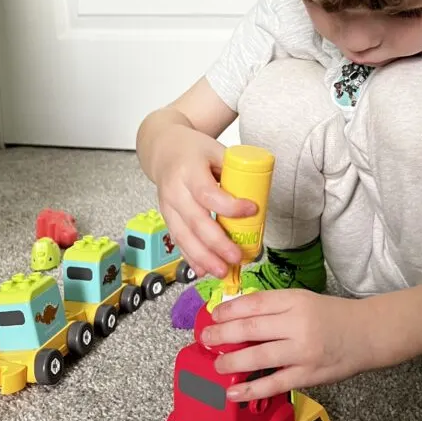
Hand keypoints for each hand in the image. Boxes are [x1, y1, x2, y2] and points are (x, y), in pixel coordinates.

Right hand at [152, 127, 255, 278]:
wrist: (163, 149)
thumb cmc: (193, 150)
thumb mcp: (215, 150)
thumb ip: (235, 170)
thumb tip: (258, 194)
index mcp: (189, 171)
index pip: (208, 193)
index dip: (230, 205)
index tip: (252, 209)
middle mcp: (175, 190)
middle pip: (195, 221)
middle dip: (217, 243)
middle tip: (236, 256)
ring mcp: (168, 207)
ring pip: (184, 236)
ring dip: (204, 257)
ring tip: (222, 271)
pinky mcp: (167, 218)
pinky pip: (179, 241)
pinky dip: (191, 258)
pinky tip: (203, 270)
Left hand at [201, 290, 372, 399]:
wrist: (367, 334)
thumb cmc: (332, 316)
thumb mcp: (304, 300)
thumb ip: (274, 307)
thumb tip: (237, 314)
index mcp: (295, 301)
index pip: (254, 304)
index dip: (229, 310)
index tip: (214, 316)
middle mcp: (297, 324)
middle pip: (251, 328)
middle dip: (223, 335)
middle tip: (206, 339)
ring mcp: (302, 351)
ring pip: (258, 356)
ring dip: (232, 362)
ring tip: (217, 365)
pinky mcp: (307, 375)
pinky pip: (273, 384)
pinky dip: (251, 390)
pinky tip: (233, 392)